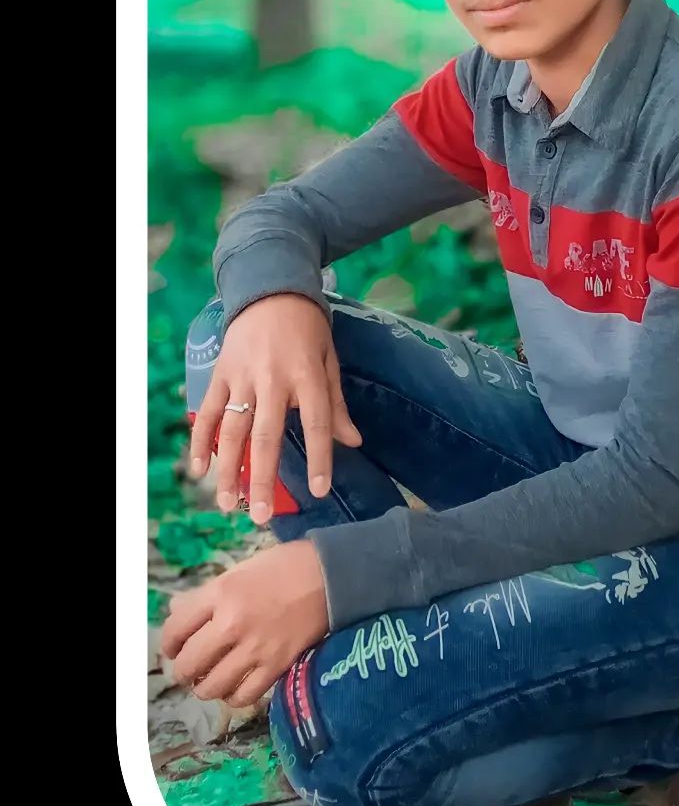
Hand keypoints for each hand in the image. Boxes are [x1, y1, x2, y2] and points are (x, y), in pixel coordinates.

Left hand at [161, 540, 329, 708]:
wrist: (330, 575)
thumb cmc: (283, 566)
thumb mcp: (239, 571)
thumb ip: (206, 594)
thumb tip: (175, 611)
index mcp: (221, 593)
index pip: (175, 629)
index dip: (168, 643)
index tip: (174, 647)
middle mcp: (232, 623)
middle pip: (188, 664)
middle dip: (183, 670)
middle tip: (191, 667)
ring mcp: (255, 648)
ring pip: (211, 687)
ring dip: (205, 687)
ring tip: (211, 679)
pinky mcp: (277, 665)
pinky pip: (243, 696)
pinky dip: (233, 696)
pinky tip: (235, 687)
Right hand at [189, 293, 362, 523]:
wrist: (270, 290)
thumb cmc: (307, 329)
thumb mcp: (330, 360)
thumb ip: (336, 404)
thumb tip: (354, 442)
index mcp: (307, 374)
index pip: (316, 422)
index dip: (318, 457)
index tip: (318, 490)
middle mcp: (273, 378)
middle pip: (267, 435)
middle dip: (262, 478)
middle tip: (259, 515)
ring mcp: (242, 377)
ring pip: (231, 429)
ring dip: (227, 469)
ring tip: (228, 503)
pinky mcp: (219, 374)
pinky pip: (206, 412)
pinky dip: (200, 441)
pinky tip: (198, 469)